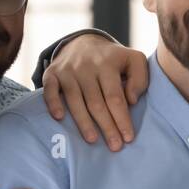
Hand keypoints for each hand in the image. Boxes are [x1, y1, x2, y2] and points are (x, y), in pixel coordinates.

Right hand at [42, 33, 148, 150]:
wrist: (83, 42)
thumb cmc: (113, 59)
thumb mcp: (133, 60)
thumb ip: (139, 78)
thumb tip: (131, 100)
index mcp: (108, 64)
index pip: (115, 97)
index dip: (122, 119)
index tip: (128, 138)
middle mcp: (86, 66)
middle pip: (96, 102)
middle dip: (106, 126)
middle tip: (115, 146)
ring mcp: (68, 70)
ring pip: (75, 100)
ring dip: (83, 122)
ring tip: (93, 140)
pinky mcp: (52, 73)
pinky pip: (49, 89)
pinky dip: (53, 103)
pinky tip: (59, 118)